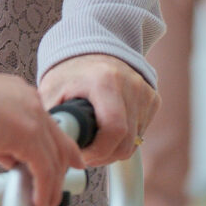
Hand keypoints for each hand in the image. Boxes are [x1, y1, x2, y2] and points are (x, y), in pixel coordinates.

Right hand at [0, 68, 83, 205]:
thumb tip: (6, 154)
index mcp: (20, 94)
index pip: (46, 125)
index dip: (56, 146)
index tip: (61, 160)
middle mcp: (32, 103)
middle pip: (58, 143)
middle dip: (62, 169)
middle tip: (58, 190)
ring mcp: (33, 119)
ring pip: (54, 161)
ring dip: (51, 188)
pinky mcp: (29, 137)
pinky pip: (44, 172)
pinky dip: (44, 190)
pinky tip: (38, 203)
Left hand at [38, 53, 157, 166]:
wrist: (91, 49)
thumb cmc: (70, 72)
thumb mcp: (53, 90)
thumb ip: (53, 118)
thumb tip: (53, 148)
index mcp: (105, 80)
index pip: (113, 129)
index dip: (98, 151)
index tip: (81, 156)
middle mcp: (130, 84)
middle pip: (126, 142)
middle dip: (104, 155)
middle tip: (86, 154)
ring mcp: (144, 92)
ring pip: (134, 142)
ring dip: (114, 149)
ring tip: (94, 141)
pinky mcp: (152, 99)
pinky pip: (141, 133)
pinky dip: (125, 139)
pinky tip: (108, 129)